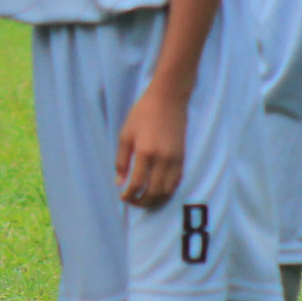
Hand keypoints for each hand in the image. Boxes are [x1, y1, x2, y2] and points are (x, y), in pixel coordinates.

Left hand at [116, 85, 187, 207]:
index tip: (122, 197)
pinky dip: (167, 191)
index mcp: (145, 152)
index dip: (129, 195)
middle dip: (142, 202)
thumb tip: (119, 182)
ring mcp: (175, 159)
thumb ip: (121, 160)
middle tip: (132, 202)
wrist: (168, 98)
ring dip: (155, 200)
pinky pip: (176, 182)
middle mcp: (162, 159)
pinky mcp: (182, 158)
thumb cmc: (143, 113)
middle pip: (153, 192)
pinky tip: (158, 191)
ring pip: (167, 191)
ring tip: (144, 200)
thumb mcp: (126, 134)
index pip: (137, 183)